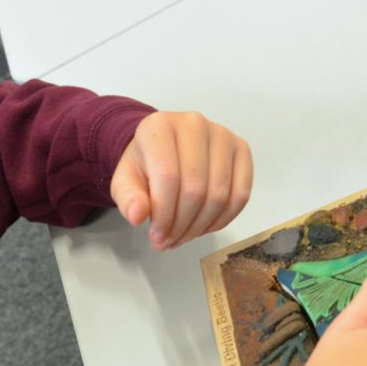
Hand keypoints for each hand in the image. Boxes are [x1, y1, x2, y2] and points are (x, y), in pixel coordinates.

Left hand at [110, 111, 252, 250]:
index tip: (156, 237)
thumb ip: (127, 198)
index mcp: (159, 127)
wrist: (164, 147)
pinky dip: (223, 219)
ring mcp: (221, 135)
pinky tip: (204, 226)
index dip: (164, 215)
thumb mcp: (125, 181)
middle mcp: (194, 124)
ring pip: (219, 195)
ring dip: (201, 226)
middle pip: (195, 189)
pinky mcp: (241, 149)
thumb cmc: (146, 164)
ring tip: (184, 236)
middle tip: (169, 241)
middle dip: (181, 225)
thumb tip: (137, 216)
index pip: (168, 178)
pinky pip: (241, 194)